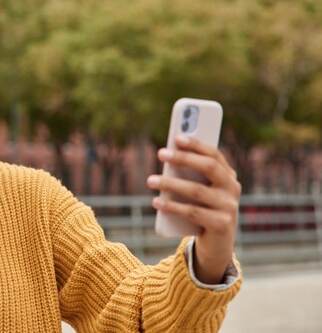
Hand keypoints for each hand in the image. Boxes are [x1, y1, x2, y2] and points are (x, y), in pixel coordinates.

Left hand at [147, 135, 240, 283]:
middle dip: (183, 158)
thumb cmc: (202, 210)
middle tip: (160, 153)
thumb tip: (168, 158)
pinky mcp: (222, 225)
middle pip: (208, 167)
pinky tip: (157, 202)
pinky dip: (172, 206)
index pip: (214, 154)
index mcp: (227, 176)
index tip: (177, 136)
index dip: (196, 144)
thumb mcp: (197, 191)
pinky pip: (193, 212)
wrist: (216, 246)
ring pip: (197, 190)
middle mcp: (232, 189)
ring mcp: (229, 207)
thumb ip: (189, 175)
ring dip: (171, 183)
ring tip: (150, 180)